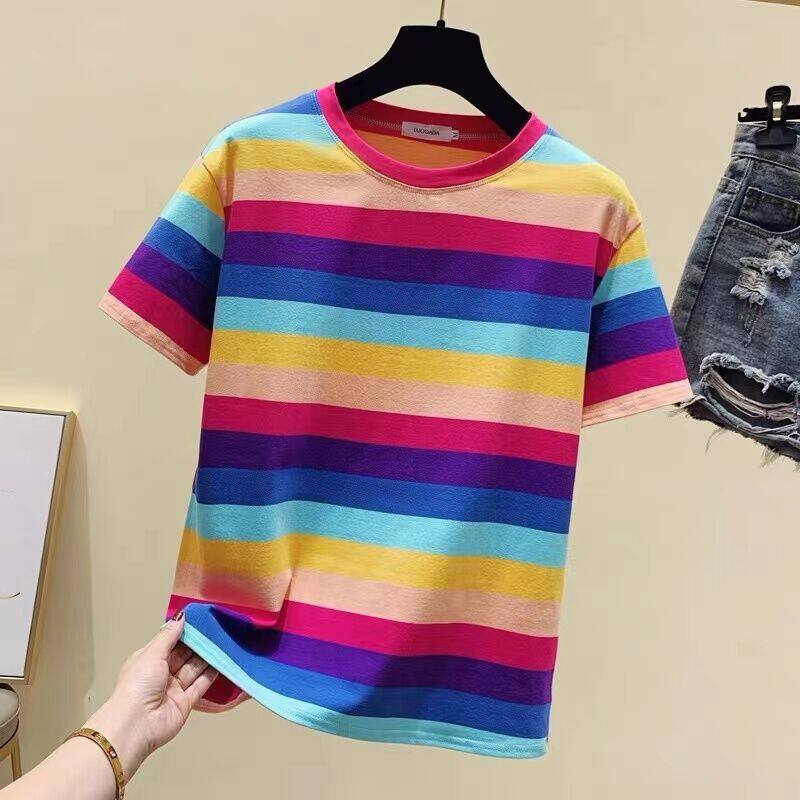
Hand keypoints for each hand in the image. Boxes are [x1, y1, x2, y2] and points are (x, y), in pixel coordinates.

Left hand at [85, 612, 216, 778]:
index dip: (184, 632)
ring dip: (207, 657)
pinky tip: (221, 662)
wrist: (136, 725)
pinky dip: (211, 674)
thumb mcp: (151, 654)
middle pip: (184, 655)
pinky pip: (200, 685)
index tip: (200, 620)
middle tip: (216, 629)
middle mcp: (161, 673)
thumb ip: (169, 635)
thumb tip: (181, 616)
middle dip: (198, 644)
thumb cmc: (138, 685)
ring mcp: (174, 689)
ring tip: (223, 642)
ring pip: (194, 669)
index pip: (169, 642)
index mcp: (149, 660)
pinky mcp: (185, 702)